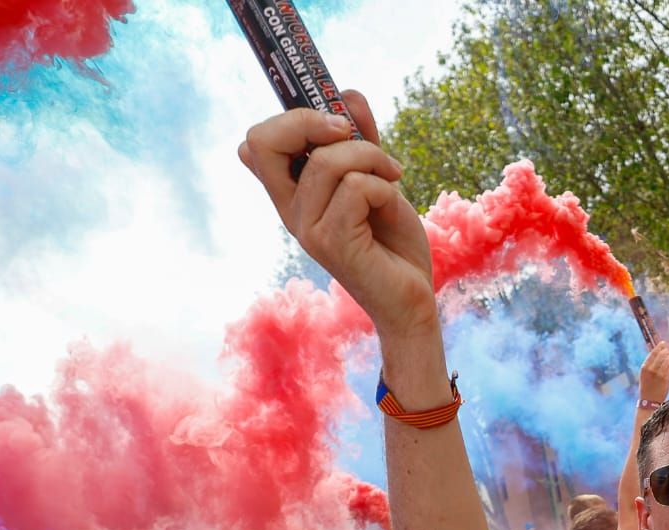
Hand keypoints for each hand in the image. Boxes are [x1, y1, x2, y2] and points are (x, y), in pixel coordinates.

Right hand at [239, 94, 435, 338]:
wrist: (413, 296)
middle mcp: (291, 211)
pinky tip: (393, 207)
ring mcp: (307, 228)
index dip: (291, 116)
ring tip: (392, 178)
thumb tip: (347, 94)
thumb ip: (360, 138)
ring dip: (371, 157)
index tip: (336, 122)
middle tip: (351, 132)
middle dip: (310, 119)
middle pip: (262, 141)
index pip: (256, 142)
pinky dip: (384, 187)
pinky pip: (357, 187)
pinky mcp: (331, 243)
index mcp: (293, 194)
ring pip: (327, 160)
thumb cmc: (393, 241)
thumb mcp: (378, 177)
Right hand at [639, 341, 668, 406]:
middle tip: (667, 349)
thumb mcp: (645, 375)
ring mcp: (659, 375)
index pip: (653, 353)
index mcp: (644, 368)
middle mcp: (651, 370)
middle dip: (665, 351)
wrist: (648, 401)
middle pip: (660, 355)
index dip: (659, 347)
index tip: (663, 343)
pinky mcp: (665, 379)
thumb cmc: (647, 386)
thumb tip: (659, 353)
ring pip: (666, 361)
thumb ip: (651, 365)